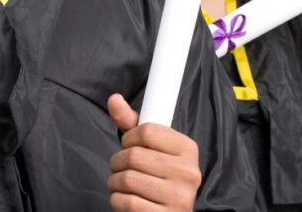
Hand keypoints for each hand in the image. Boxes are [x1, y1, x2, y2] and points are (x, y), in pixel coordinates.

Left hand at [105, 93, 201, 210]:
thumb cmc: (158, 177)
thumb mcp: (150, 148)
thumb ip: (132, 123)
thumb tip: (114, 99)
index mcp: (188, 149)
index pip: (147, 131)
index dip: (129, 137)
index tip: (128, 145)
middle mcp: (188, 172)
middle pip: (134, 155)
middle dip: (117, 161)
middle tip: (119, 167)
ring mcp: (179, 197)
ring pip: (128, 179)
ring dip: (114, 182)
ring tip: (119, 183)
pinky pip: (127, 202)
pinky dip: (117, 200)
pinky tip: (124, 199)